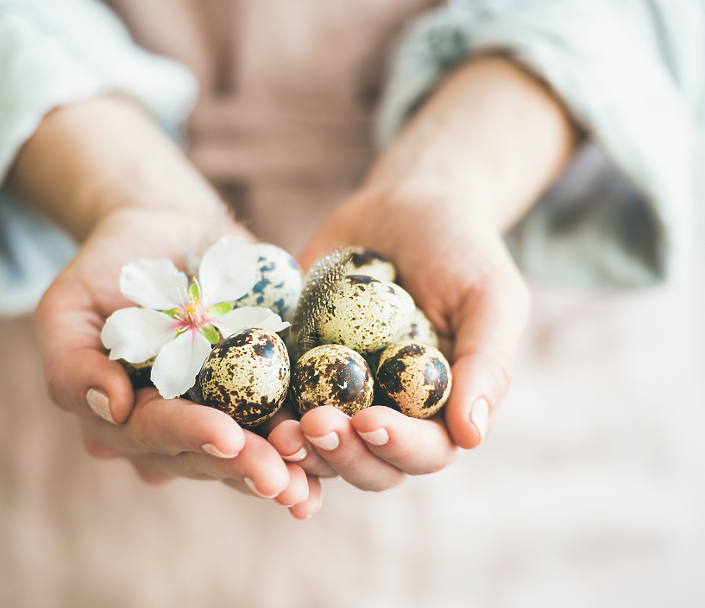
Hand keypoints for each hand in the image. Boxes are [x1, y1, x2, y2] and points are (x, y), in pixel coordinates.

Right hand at [12, 97, 322, 517]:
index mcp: (121, 417)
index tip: (225, 435)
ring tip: (307, 483)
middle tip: (279, 476)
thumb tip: (110, 408)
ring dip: (278, 470)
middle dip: (242, 466)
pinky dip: (304, 450)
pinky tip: (326, 465)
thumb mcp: (68, 304)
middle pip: (204, 457)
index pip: (151, 433)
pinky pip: (279, 428)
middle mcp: (168, 429)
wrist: (167, 233)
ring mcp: (215, 415)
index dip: (189, 435)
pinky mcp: (257, 395)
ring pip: (243, 455)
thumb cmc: (110, 268)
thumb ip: (72, 361)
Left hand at [267, 185, 522, 490]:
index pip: (425, 451)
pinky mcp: (294, 371)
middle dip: (340, 453)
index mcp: (440, 412)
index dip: (397, 446)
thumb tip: (472, 436)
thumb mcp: (490, 297)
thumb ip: (487, 364)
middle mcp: (388, 414)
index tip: (370, 420)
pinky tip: (240, 409)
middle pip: (366, 463)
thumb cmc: (461, 251)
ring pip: (316, 447)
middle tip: (314, 425)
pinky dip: (260, 415)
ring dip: (296, 449)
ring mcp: (337, 397)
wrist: (405, 208)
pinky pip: (274, 403)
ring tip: (276, 429)